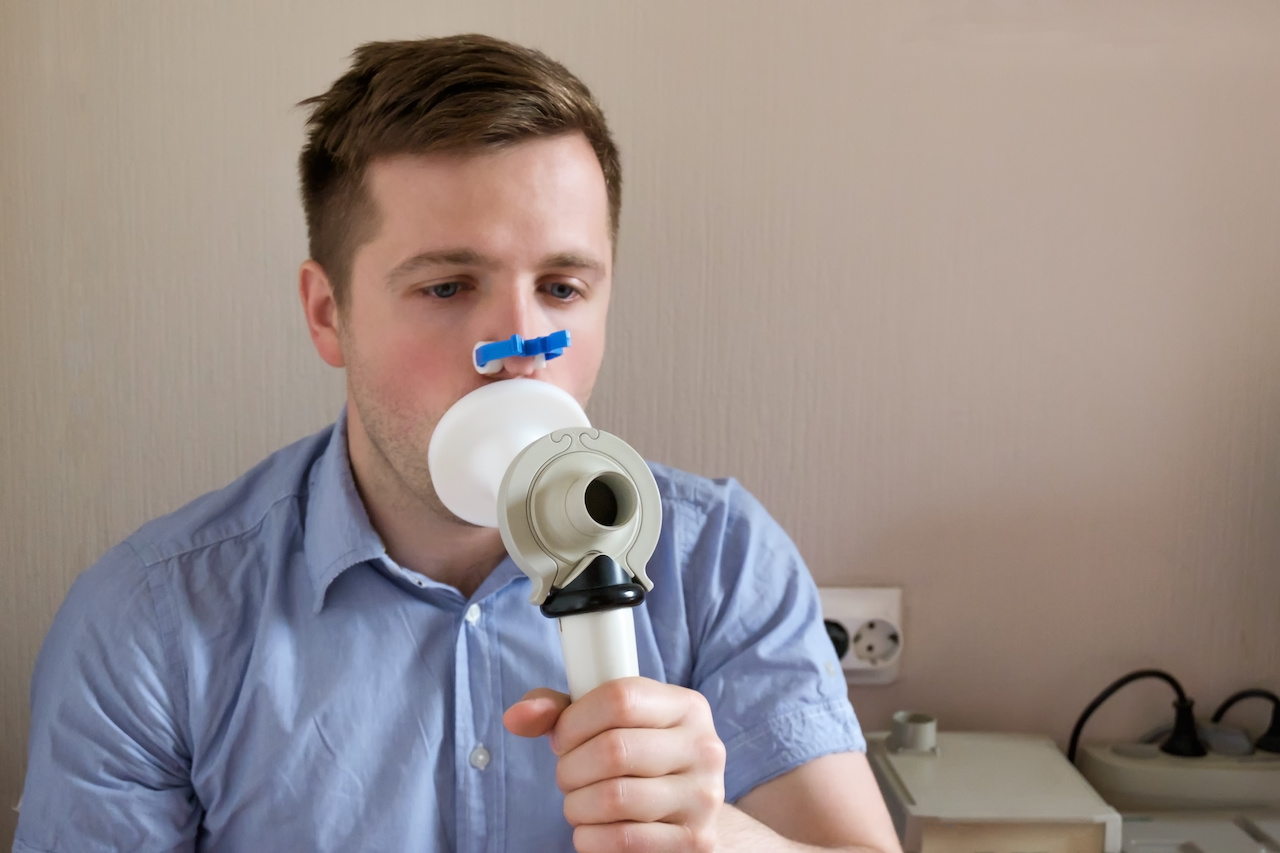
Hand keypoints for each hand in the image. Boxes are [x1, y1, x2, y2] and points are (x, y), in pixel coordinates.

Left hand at [503, 677, 726, 852]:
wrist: (688, 814)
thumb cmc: (638, 760)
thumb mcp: (609, 724)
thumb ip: (560, 711)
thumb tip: (516, 717)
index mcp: (687, 707)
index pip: (620, 698)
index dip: (575, 720)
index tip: (562, 738)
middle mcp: (704, 748)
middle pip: (613, 750)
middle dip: (570, 767)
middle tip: (567, 776)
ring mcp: (704, 797)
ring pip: (613, 797)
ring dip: (576, 805)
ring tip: (578, 802)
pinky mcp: (695, 841)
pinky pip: (622, 839)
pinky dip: (590, 837)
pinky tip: (591, 829)